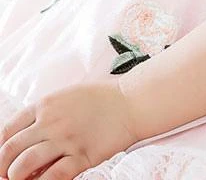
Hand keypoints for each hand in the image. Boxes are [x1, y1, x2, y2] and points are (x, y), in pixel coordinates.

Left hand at [0, 82, 137, 179]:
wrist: (131, 102)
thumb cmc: (100, 99)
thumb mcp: (66, 97)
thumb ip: (44, 116)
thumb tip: (25, 141)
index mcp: (45, 105)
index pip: (7, 130)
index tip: (1, 160)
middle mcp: (51, 122)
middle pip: (10, 150)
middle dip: (2, 169)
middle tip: (6, 177)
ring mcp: (66, 139)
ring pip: (24, 165)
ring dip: (17, 178)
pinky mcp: (82, 155)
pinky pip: (53, 176)